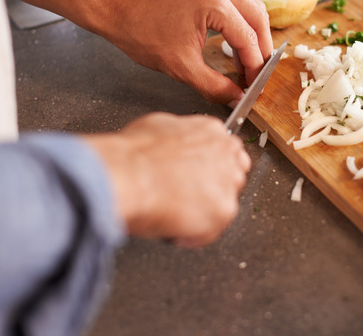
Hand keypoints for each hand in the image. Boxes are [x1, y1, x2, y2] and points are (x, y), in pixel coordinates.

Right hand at [82, 112, 249, 246]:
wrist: (129, 175)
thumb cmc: (134, 155)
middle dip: (212, 189)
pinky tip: (172, 227)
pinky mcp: (224, 210)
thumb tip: (173, 145)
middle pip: (232, 177)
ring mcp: (228, 183)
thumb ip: (178, 136)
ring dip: (203, 212)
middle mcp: (226, 154)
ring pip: (223, 205)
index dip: (210, 168)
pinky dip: (192, 235)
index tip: (197, 177)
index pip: (226, 151)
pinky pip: (211, 231)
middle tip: (185, 198)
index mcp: (211, 131)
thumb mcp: (157, 126)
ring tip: (174, 213)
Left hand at [98, 0, 273, 105]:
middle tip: (257, 75)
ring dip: (253, 36)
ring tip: (247, 62)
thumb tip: (235, 97)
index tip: (254, 86)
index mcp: (213, 2)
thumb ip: (214, 85)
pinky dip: (241, 23)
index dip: (255, 67)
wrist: (116, 7)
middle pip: (258, 18)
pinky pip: (236, 2)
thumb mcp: (181, 66)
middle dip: (261, 50)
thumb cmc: (139, 30)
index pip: (249, 39)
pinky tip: (235, 43)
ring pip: (251, 8)